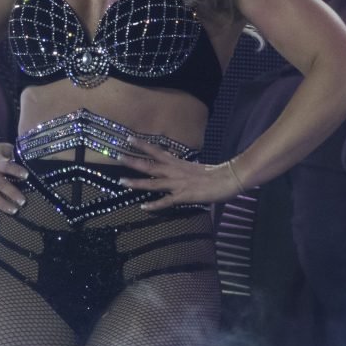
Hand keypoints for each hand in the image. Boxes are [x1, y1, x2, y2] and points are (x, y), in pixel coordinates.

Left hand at [117, 137, 242, 210]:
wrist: (228, 179)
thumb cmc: (214, 173)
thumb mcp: (193, 167)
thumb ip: (181, 167)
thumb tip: (173, 165)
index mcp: (177, 163)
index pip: (156, 151)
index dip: (142, 145)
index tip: (128, 138)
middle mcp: (174, 171)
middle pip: (150, 165)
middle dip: (133, 161)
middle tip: (117, 156)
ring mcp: (177, 184)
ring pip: (153, 183)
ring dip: (137, 183)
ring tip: (122, 181)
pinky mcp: (183, 196)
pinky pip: (166, 202)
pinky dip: (154, 205)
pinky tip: (143, 207)